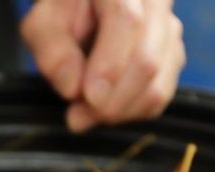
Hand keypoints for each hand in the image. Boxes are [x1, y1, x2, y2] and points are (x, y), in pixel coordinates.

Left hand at [21, 0, 185, 131]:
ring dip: (118, 111)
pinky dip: (130, 113)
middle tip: (77, 116)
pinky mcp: (171, 56)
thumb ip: (51, 51)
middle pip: (146, 59)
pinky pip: (159, 97)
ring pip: (157, 83)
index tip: (88, 96)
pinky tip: (105, 109)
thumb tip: (72, 88)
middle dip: (111, 100)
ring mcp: (169, 29)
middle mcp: (155, 1)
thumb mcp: (43, 24)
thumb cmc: (64, 12)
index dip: (110, 64)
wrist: (84, 9)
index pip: (126, 20)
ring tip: (85, 114)